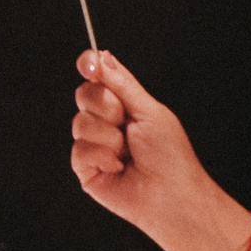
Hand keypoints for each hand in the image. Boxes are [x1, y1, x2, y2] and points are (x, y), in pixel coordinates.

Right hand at [69, 51, 247, 250]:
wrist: (170, 194)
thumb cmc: (169, 156)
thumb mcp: (148, 110)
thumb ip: (122, 83)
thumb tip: (102, 56)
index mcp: (123, 106)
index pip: (98, 78)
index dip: (90, 66)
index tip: (89, 63)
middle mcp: (106, 122)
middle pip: (84, 94)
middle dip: (106, 105)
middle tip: (126, 121)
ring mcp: (94, 144)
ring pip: (80, 122)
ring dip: (108, 136)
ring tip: (126, 152)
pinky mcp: (85, 168)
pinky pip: (80, 149)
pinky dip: (102, 156)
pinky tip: (118, 168)